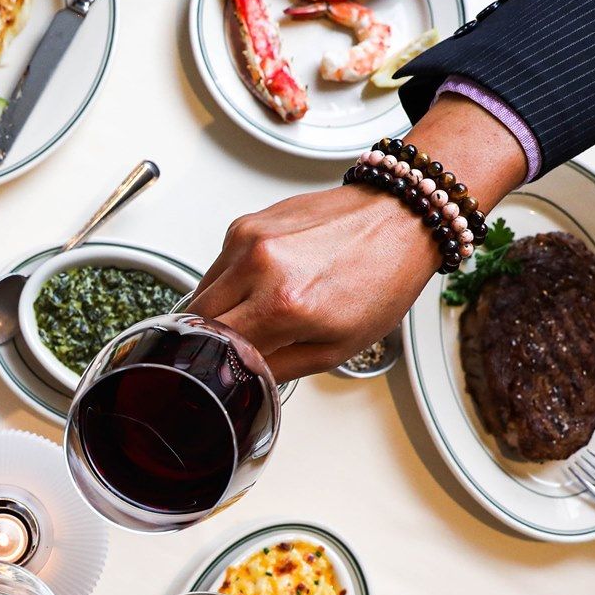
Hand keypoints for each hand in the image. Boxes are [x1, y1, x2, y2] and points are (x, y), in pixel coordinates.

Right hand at [189, 186, 439, 380]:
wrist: (398, 218)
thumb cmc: (381, 276)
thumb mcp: (339, 347)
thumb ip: (279, 368)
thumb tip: (244, 376)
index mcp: (282, 304)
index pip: (215, 348)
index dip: (217, 364)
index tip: (224, 369)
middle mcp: (258, 265)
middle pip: (196, 319)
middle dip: (211, 339)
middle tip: (239, 344)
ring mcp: (248, 238)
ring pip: (201, 291)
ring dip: (220, 309)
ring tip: (260, 308)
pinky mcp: (246, 222)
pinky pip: (219, 265)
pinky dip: (232, 281)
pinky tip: (265, 281)